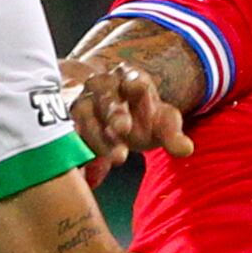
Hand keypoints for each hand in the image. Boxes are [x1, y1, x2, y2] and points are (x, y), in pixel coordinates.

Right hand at [63, 55, 193, 183]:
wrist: (108, 109)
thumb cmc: (140, 116)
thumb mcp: (161, 122)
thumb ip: (172, 135)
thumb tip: (186, 149)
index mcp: (129, 80)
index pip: (133, 79)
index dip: (135, 84)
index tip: (138, 87)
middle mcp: (102, 87)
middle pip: (107, 97)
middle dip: (114, 112)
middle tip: (123, 128)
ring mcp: (81, 102)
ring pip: (83, 115)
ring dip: (96, 136)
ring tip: (113, 160)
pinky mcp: (65, 121)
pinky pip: (67, 134)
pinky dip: (77, 152)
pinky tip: (90, 172)